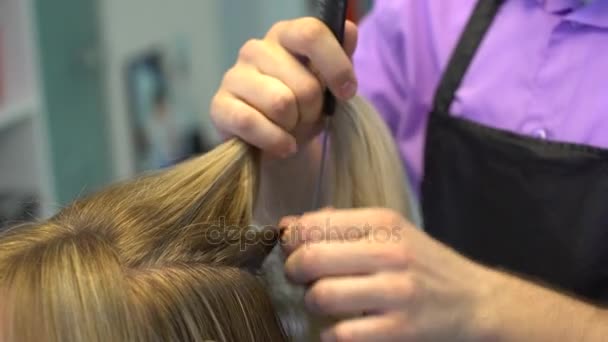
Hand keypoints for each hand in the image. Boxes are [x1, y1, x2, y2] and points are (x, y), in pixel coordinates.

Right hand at [210, 17, 358, 157]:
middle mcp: (256, 49)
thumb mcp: (329, 85)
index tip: (347, 93)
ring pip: (280, 104)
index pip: (311, 34)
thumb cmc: (304, 108)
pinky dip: (275, 141)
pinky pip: (251, 123)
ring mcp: (234, 76)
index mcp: (285, 35)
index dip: (336, 66)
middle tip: (307, 118)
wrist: (279, 145)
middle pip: (304, 83)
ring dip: (294, 127)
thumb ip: (341, 58)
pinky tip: (282, 146)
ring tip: (291, 129)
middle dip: (314, 111)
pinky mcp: (219, 106)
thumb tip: (349, 31)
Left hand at [280, 208, 497, 341]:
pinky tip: (339, 328)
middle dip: (293, 271)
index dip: (291, 240)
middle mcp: (389, 253)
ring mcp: (395, 293)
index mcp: (383, 222)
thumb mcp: (389, 231)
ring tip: (323, 301)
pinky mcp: (400, 330)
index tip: (294, 249)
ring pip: (321, 296)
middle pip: (310, 259)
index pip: (313, 224)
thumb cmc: (422, 263)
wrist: (474, 300)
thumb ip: (339, 225)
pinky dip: (330, 334)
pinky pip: (341, 334)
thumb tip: (287, 226)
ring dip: (312, 302)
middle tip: (301, 278)